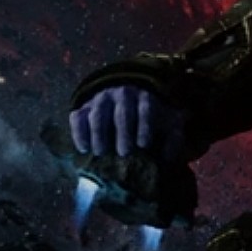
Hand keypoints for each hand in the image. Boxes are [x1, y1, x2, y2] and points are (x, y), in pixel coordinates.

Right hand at [69, 85, 185, 159]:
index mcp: (145, 97)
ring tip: (101, 152)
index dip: (144, 126)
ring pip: (98, 114)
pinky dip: (79, 131)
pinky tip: (83, 148)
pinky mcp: (85, 106)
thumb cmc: (150, 115)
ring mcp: (101, 99)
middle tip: (123, 153)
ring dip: (99, 133)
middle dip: (123, 133)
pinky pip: (78, 116)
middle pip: (121, 113)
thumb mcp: (167, 122)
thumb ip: (173, 138)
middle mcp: (122, 94)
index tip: (144, 144)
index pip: (145, 109)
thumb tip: (167, 157)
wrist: (127, 93)